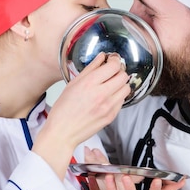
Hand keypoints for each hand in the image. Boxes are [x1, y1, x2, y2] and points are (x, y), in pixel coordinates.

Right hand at [32, 53, 129, 177]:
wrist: (63, 132)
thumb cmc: (63, 109)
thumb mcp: (73, 83)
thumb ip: (90, 68)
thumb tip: (102, 57)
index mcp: (89, 83)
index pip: (114, 66)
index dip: (115, 60)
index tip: (112, 60)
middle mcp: (101, 94)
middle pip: (123, 76)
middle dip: (119, 71)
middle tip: (112, 72)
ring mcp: (108, 106)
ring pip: (126, 88)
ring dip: (120, 84)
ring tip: (111, 85)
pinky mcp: (111, 116)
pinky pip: (122, 101)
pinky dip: (118, 96)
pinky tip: (108, 97)